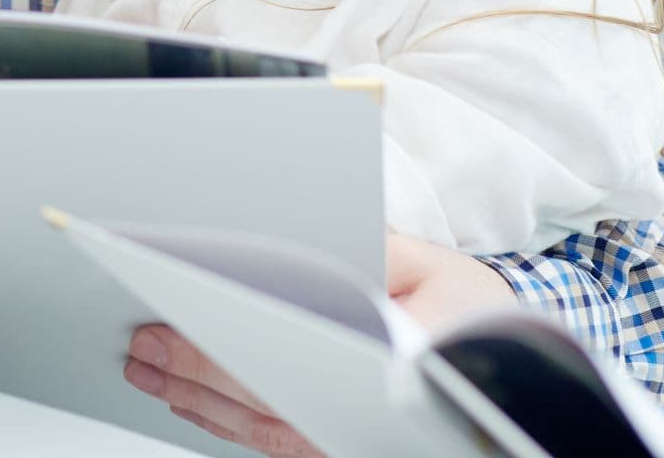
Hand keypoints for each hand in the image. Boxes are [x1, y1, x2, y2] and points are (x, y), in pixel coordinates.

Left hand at [121, 234, 514, 456]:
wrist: (521, 374)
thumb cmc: (475, 316)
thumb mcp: (430, 265)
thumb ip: (369, 246)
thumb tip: (306, 229)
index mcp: (394, 354)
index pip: (289, 349)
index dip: (223, 344)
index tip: (172, 323)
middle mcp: (372, 411)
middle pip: (267, 395)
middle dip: (197, 371)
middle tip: (142, 347)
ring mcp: (357, 439)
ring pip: (265, 429)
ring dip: (202, 401)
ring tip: (151, 371)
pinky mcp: (345, 450)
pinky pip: (279, 445)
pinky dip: (232, 425)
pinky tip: (196, 405)